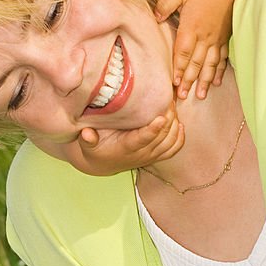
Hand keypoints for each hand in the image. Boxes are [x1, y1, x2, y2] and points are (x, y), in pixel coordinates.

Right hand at [33, 104, 183, 175]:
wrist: (103, 164)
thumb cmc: (96, 149)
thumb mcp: (88, 145)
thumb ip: (87, 139)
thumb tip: (85, 133)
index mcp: (126, 149)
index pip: (142, 140)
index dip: (153, 130)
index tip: (161, 117)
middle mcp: (141, 154)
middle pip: (161, 138)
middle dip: (168, 119)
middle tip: (169, 100)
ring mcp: (150, 156)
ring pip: (170, 142)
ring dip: (174, 124)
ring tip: (172, 107)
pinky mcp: (156, 156)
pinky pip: (173, 149)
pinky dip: (179, 137)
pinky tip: (179, 124)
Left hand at [154, 0, 234, 98]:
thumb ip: (164, 4)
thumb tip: (155, 18)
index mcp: (191, 27)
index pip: (183, 53)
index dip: (178, 69)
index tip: (174, 83)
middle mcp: (204, 37)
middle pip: (196, 63)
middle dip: (189, 81)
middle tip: (183, 96)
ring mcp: (216, 39)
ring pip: (210, 64)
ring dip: (205, 81)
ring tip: (201, 95)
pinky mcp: (225, 37)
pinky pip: (223, 58)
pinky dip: (220, 71)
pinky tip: (218, 82)